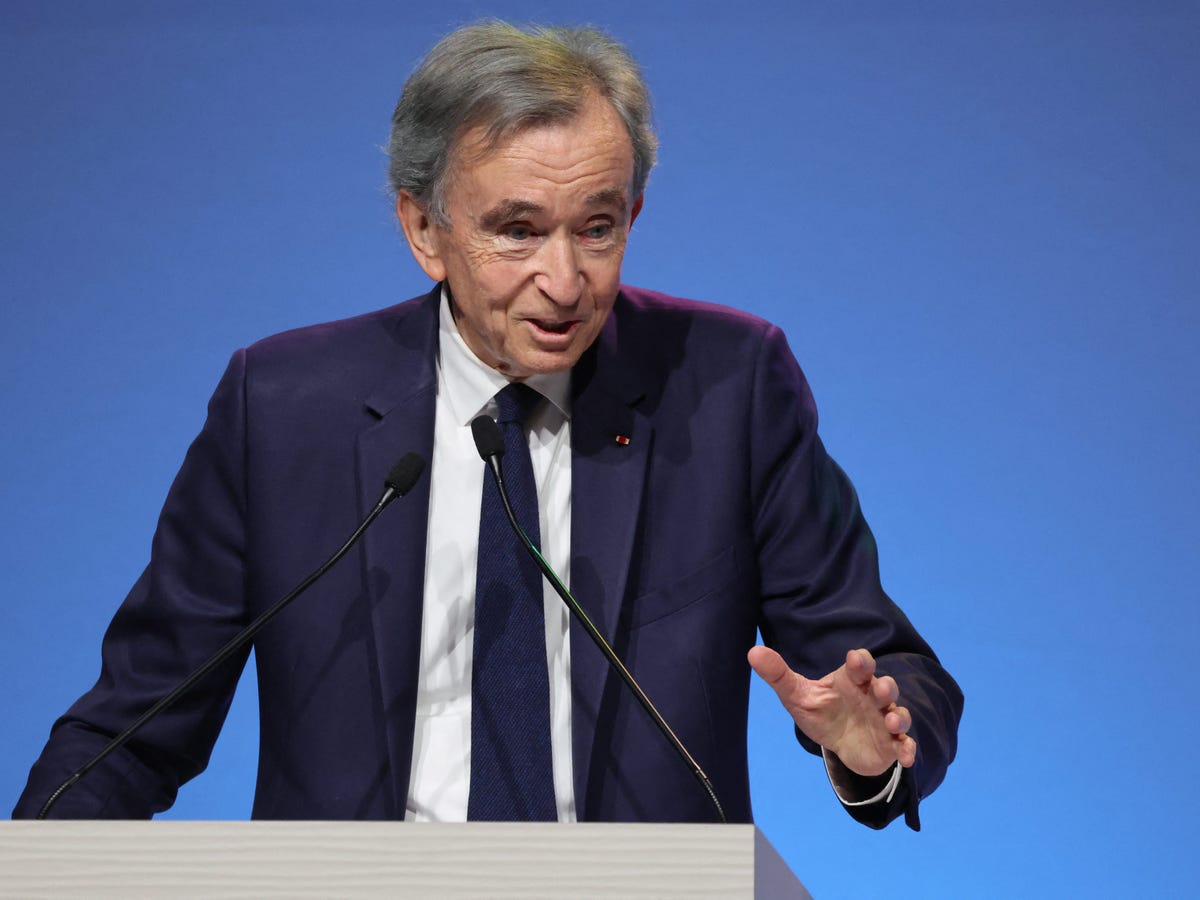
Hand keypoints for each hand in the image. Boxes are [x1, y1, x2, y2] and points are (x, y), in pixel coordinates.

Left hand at [748, 645, 915, 776]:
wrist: (838, 743)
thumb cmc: (820, 712)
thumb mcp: (797, 695)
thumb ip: (778, 674)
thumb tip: (753, 652)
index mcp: (851, 681)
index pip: (861, 664)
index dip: (861, 661)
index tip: (855, 661)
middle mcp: (871, 697)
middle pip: (885, 687)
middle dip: (886, 687)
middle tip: (880, 690)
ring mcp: (883, 720)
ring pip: (899, 714)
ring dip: (899, 716)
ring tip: (892, 721)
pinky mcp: (890, 743)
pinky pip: (904, 744)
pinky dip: (908, 749)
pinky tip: (905, 756)